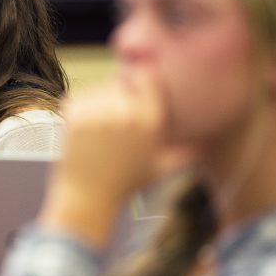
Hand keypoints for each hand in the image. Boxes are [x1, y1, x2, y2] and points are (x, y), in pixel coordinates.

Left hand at [39, 69, 187, 248]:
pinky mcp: (74, 112)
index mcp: (150, 120)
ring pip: (99, 89)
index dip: (139, 84)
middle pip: (121, 82)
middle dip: (117, 97)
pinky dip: (79, 107)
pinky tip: (84, 130)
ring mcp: (98, 111)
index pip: (147, 77)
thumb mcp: (159, 169)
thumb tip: (201, 150)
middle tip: (111, 123)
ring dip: (99, 102)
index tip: (133, 93)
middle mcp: (126, 112)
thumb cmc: (124, 185)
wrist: (87, 198)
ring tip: (98, 131)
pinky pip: (79, 96)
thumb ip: (183, 156)